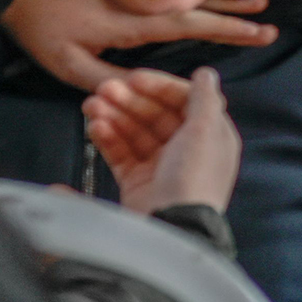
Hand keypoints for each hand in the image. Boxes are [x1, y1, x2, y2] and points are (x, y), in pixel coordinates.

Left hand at [5, 0, 273, 91]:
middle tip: (269, 22)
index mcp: (137, 20)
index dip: (230, 29)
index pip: (196, 24)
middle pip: (202, 6)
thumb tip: (144, 87)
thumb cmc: (42, 27)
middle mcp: (145, 3)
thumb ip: (109, 80)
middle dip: (237, 14)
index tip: (261, 32)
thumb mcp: (70, 65)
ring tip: (256, 0)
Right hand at [84, 66, 240, 215]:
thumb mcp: (205, 132)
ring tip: (91, 106)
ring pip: (135, 133)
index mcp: (210, 135)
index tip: (133, 78)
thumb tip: (206, 74)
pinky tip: (95, 127)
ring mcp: (161, 167)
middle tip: (103, 90)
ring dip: (114, 116)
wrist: (172, 228)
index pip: (183, 101)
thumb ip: (205, 99)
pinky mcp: (138, 183)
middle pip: (155, 115)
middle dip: (129, 101)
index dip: (158, 87)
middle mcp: (187, 150)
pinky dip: (108, 139)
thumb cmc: (194, 180)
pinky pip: (121, 154)